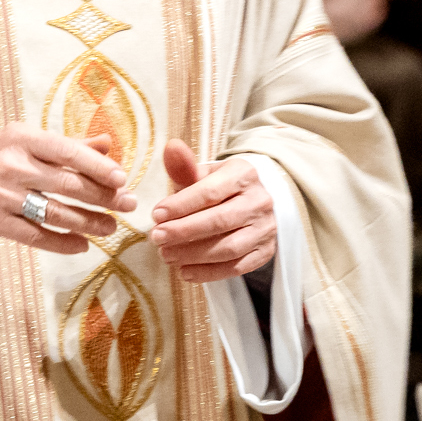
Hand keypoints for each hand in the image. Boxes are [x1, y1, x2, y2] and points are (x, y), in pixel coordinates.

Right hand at [0, 125, 136, 254]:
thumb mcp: (26, 139)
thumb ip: (67, 144)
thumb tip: (108, 144)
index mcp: (23, 138)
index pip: (67, 152)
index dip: (97, 167)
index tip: (122, 179)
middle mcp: (13, 165)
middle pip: (66, 184)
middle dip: (102, 197)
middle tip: (128, 205)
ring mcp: (2, 196)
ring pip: (55, 213)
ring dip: (89, 223)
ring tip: (110, 228)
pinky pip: (36, 237)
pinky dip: (63, 243)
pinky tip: (82, 244)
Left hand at [148, 139, 275, 281]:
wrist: (256, 202)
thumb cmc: (223, 187)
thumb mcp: (206, 173)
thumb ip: (185, 166)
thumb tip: (170, 147)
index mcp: (244, 174)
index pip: (210, 192)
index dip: (181, 205)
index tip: (156, 215)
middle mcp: (260, 201)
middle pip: (219, 221)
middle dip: (184, 231)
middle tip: (157, 237)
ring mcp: (265, 229)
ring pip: (228, 248)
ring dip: (193, 255)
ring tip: (166, 255)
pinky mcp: (265, 252)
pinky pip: (236, 268)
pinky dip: (209, 273)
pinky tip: (185, 272)